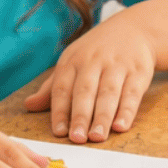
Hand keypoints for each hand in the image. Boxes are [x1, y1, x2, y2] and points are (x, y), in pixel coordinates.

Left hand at [24, 14, 157, 143]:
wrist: (134, 28)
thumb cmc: (95, 53)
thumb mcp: (71, 62)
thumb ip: (52, 88)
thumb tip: (28, 106)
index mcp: (72, 61)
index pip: (62, 88)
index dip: (59, 110)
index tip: (58, 132)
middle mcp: (93, 62)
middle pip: (85, 92)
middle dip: (80, 116)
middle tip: (76, 139)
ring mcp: (117, 66)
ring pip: (108, 93)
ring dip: (102, 117)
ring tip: (96, 137)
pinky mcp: (138, 71)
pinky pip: (131, 93)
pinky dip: (127, 110)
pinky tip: (121, 126)